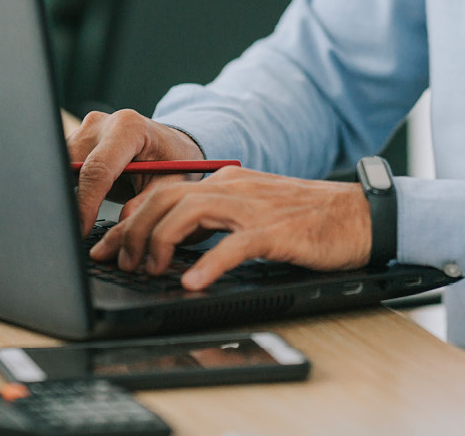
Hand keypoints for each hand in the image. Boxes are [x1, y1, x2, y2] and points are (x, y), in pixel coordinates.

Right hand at [67, 109, 205, 232]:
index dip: (86, 203)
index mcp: (128, 127)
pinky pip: (64, 166)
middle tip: (74, 231)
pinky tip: (78, 207)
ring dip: (68, 193)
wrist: (170, 145)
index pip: (97, 169)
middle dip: (71, 199)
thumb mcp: (170, 185)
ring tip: (80, 220)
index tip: (81, 230)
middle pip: (73, 165)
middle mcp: (102, 123)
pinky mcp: (77, 139)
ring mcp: (86, 129)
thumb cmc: (173, 162)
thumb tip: (121, 228)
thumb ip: (145, 205)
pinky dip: (69, 188)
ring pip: (62, 166)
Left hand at [89, 166, 371, 290]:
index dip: (128, 219)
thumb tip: (170, 243)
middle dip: (132, 231)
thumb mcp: (251, 212)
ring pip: (189, 213)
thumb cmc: (306, 220)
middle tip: (116, 262)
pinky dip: (208, 264)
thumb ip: (215, 220)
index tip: (107, 246)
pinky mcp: (275, 231)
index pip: (162, 192)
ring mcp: (253, 207)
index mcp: (225, 182)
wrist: (357, 215)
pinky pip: (233, 246)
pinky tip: (192, 283)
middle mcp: (233, 187)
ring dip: (160, 243)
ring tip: (147, 270)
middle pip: (166, 199)